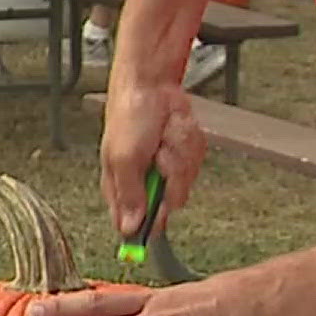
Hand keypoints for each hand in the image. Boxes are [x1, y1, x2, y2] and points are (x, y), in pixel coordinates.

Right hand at [100, 80, 205, 235]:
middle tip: (159, 159)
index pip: (131, 224)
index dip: (146, 226)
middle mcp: (143, 183)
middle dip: (169, 179)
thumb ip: (129, 195)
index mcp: (120, 187)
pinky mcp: (182, 159)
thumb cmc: (129, 117)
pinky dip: (188, 146)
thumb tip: (128, 228)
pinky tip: (173, 132)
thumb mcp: (124, 158)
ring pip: (184, 183)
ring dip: (178, 157)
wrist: (153, 86)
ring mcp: (165, 171)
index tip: (157, 221)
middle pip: (166, 206)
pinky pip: (194, 164)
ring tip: (164, 140)